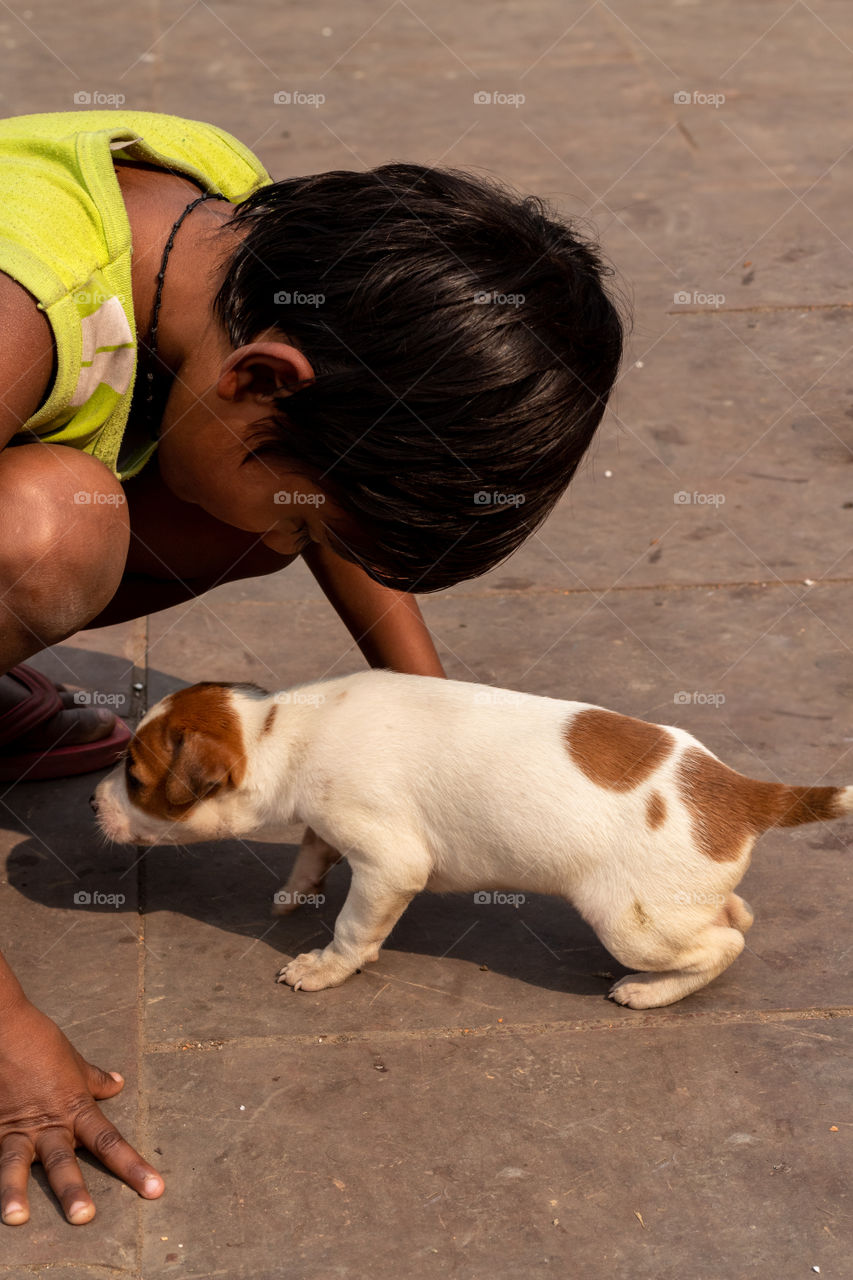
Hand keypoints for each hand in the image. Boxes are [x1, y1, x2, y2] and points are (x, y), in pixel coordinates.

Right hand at [0, 994, 162, 1224]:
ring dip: (15, 1192)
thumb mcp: (76, 1064)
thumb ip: (96, 1081)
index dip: (134, 1167)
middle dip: (73, 1191)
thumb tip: (118, 1083)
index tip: (155, 1190)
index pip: (111, 1143)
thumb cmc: (44, 1044)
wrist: (6, 1031)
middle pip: (64, 1161)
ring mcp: (16, 1129)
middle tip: (84, 1217)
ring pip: (16, 1164)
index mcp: (76, 1110)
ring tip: (16, 1218)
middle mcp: (49, 1125)